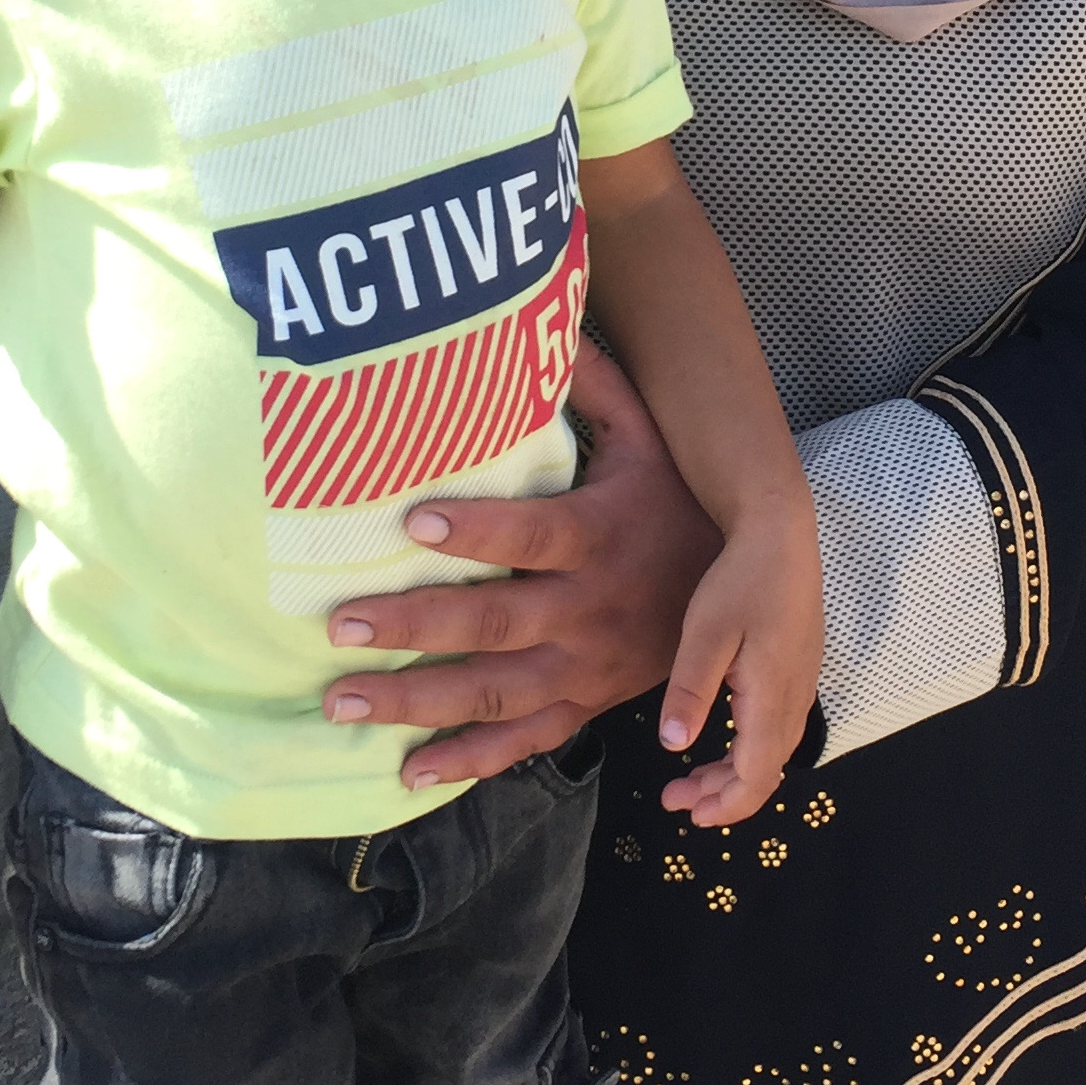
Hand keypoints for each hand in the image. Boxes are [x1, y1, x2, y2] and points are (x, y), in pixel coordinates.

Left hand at [322, 338, 717, 789]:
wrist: (746, 596)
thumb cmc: (678, 502)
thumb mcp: (652, 437)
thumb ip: (599, 384)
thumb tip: (552, 314)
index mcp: (602, 537)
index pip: (535, 534)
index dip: (479, 530)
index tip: (413, 519)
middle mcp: (592, 609)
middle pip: (496, 623)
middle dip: (414, 625)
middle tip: (339, 624)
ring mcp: (588, 666)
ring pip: (495, 691)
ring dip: (415, 699)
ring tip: (340, 700)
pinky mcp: (586, 703)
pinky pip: (525, 740)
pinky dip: (469, 759)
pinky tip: (407, 769)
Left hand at [655, 508, 825, 828]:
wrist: (781, 533)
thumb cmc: (742, 578)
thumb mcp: (706, 634)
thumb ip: (690, 692)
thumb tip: (674, 746)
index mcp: (772, 697)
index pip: (756, 775)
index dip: (726, 805)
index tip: (690, 814)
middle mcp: (796, 696)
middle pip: (767, 769)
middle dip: (724, 795)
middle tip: (678, 800)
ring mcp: (802, 681)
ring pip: (774, 748)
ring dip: (736, 772)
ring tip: (694, 778)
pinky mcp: (799, 666)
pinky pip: (779, 725)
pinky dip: (749, 746)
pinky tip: (722, 736)